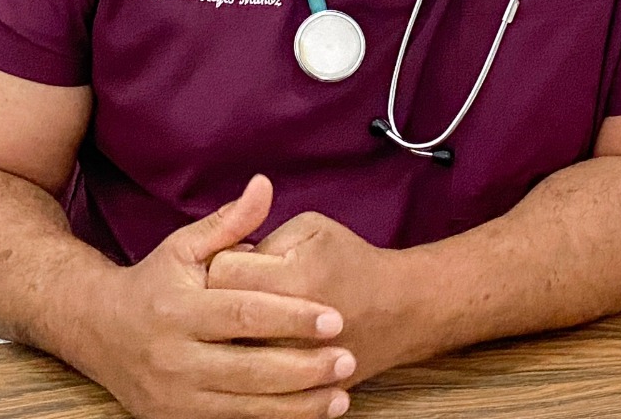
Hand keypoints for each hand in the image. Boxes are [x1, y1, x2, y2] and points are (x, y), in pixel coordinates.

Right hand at [77, 176, 355, 418]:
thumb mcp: (184, 246)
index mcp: (178, 309)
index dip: (291, 316)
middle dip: (303, 368)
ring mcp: (174, 394)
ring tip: (341, 396)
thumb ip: (230, 221)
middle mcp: (174, 357)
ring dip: (296, 405)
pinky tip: (307, 413)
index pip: (244, 314)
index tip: (334, 317)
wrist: (97, 330)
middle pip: (248, 368)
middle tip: (347, 357)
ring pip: (244, 406)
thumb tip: (265, 185)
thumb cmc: (153, 282)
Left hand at [208, 212, 414, 384]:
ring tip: (254, 320)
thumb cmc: (351, 261)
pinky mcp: (298, 392)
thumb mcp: (312, 228)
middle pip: (221, 316)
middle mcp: (287, 329)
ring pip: (231, 354)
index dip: (226, 259)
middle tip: (245, 290)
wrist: (399, 310)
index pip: (222, 271)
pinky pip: (253, 385)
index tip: (242, 258)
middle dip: (224, 300)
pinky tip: (263, 348)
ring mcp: (292, 368)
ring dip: (233, 336)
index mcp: (290, 279)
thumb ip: (263, 235)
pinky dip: (251, 368)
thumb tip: (224, 258)